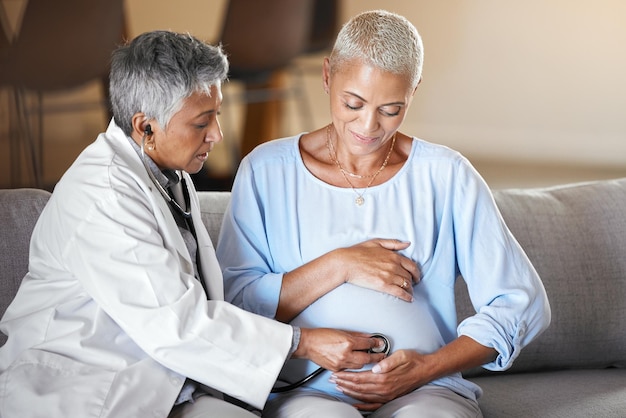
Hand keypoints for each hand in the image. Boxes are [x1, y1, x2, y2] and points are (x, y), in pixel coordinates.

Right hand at [293, 328, 386, 371]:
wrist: (308, 344)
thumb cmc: (321, 336)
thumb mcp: (341, 331)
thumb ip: (357, 335)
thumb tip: (368, 337)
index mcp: (347, 342)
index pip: (367, 344)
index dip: (375, 343)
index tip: (380, 343)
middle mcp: (345, 354)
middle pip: (367, 358)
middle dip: (376, 357)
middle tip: (381, 355)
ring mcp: (341, 363)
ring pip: (360, 366)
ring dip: (365, 362)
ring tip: (370, 358)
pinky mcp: (336, 369)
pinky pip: (349, 369)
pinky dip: (354, 366)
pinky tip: (355, 362)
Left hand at [329, 336, 497, 410]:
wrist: (425, 370)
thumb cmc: (412, 360)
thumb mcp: (401, 355)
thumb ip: (387, 361)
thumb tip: (376, 367)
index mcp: (384, 377)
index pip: (360, 378)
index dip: (347, 376)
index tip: (336, 374)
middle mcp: (384, 388)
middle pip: (359, 387)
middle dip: (344, 384)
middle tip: (332, 380)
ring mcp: (386, 394)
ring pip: (363, 396)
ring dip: (349, 392)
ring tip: (338, 388)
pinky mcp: (389, 397)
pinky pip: (373, 404)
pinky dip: (362, 404)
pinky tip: (354, 403)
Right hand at [337, 239, 419, 301]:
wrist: (346, 263)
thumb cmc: (358, 252)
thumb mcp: (376, 242)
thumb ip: (393, 243)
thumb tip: (407, 244)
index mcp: (393, 256)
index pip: (412, 266)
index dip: (416, 273)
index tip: (416, 277)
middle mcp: (394, 266)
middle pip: (409, 276)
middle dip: (412, 282)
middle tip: (412, 286)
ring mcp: (389, 276)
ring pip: (406, 285)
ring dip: (410, 290)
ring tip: (410, 293)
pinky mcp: (383, 285)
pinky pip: (400, 292)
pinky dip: (407, 296)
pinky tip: (409, 299)